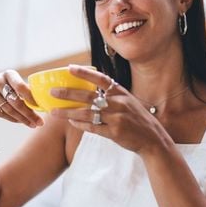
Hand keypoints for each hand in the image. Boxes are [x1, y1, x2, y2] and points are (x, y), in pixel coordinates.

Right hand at [0, 70, 43, 127]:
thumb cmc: (7, 90)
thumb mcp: (15, 86)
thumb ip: (27, 91)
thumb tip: (46, 103)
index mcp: (9, 74)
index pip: (20, 86)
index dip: (31, 98)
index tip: (41, 108)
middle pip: (15, 101)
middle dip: (29, 113)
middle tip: (40, 123)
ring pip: (9, 109)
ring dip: (23, 119)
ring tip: (33, 124)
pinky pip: (1, 114)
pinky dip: (13, 119)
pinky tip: (21, 121)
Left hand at [50, 65, 166, 153]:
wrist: (153, 138)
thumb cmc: (137, 119)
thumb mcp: (129, 101)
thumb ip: (112, 95)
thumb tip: (92, 89)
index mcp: (121, 92)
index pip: (100, 78)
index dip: (84, 73)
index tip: (69, 68)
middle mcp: (119, 103)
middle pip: (89, 96)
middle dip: (68, 93)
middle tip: (53, 91)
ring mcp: (117, 118)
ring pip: (87, 113)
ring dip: (68, 112)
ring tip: (54, 111)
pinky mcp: (115, 132)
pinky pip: (93, 127)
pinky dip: (81, 125)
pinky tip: (71, 122)